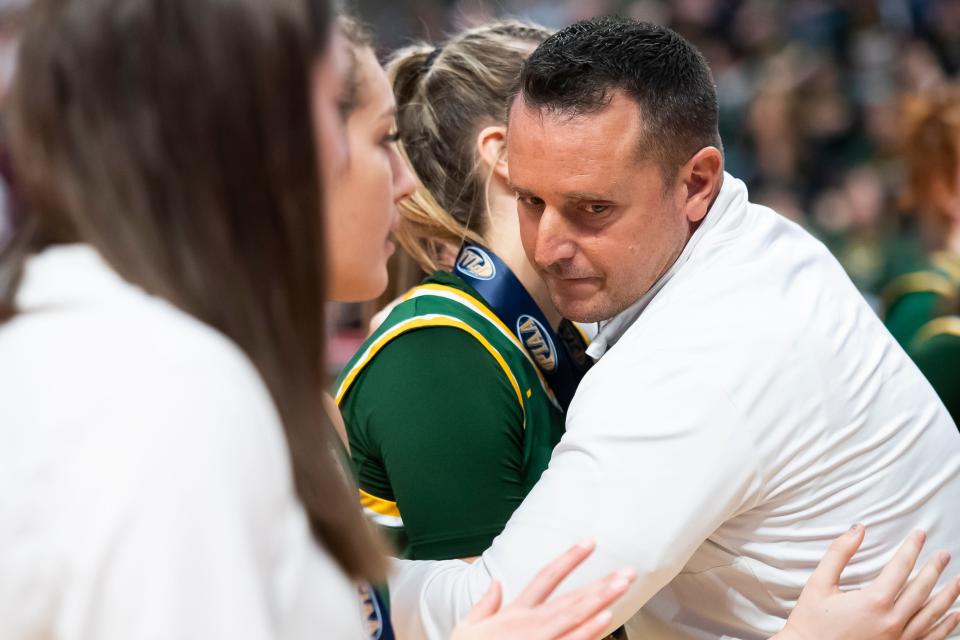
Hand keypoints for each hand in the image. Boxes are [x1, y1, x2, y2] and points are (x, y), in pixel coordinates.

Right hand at [450, 539, 634, 639]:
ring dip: (601, 601)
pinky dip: (588, 631)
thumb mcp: (466, 628)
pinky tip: (606, 619)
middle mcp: (529, 625)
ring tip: (622, 587)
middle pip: (571, 598)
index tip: (590, 542)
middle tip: (627, 572)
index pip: (546, 577)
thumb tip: (494, 583)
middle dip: (601, 584)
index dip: (569, 558)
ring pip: (575, 617)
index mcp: (514, 613)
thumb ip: (483, 604)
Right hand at [779, 525, 959, 639]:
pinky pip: (931, 637)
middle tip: (944, 554)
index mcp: (874, 602)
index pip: (900, 568)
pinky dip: (945, 626)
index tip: (919, 535)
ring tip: (957, 580)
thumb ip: (839, 553)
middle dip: (934, 568)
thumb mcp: (819, 583)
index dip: (911, 548)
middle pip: (922, 589)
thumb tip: (857, 530)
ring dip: (947, 595)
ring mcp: (899, 639)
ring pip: (932, 614)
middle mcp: (892, 621)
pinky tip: (953, 615)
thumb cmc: (811, 622)